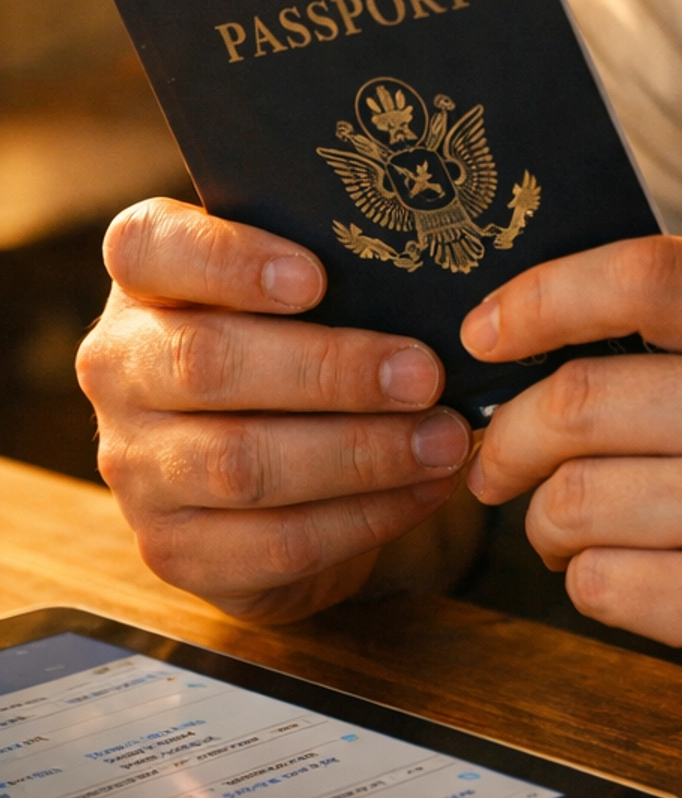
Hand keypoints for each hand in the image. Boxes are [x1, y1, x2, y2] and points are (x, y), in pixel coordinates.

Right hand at [78, 198, 482, 623]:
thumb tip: (423, 264)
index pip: (149, 249)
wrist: (279, 470)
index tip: (315, 278)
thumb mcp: (303, 290)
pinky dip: (364, 517)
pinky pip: (273, 541)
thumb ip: (334, 263)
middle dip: (330, 371)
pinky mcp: (175, 549)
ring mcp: (136, 466)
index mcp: (144, 282)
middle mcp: (120, 369)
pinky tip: (427, 488)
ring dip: (360, 453)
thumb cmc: (302, 344)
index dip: (227, 261)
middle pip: (206, 364)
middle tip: (424, 374)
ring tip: (445, 440)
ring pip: (241, 463)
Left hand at [462, 236, 681, 762]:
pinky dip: (594, 586)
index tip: (484, 332)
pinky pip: (599, 585)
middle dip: (505, 439)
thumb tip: (555, 333)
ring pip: (571, 501)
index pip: (644, 273)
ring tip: (586, 530)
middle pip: (575, 401)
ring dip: (551, 524)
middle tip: (496, 462)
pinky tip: (642, 584)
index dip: (539, 296)